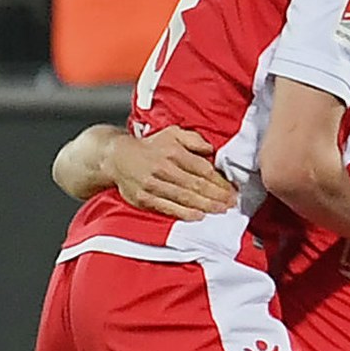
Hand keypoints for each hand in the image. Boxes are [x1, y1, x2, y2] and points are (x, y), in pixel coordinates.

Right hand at [110, 127, 237, 219]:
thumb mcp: (172, 134)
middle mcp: (163, 168)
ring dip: (205, 206)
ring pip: (184, 197)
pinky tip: (199, 216)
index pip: (202, 169)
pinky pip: (168, 208)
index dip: (219, 181)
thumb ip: (193, 140)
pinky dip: (184, 213)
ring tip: (221, 210)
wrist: (117, 157)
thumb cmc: (149, 147)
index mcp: (172, 151)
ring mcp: (153, 185)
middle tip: (232, 203)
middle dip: (217, 196)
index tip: (232, 189)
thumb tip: (211, 149)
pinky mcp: (144, 198)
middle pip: (196, 185)